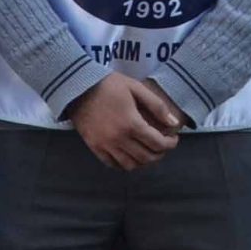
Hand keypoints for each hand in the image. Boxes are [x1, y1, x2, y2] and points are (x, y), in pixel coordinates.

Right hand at [67, 73, 182, 170]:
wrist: (76, 86)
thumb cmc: (107, 85)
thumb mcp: (135, 88)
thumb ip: (157, 106)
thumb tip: (174, 123)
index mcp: (132, 124)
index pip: (158, 144)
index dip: (170, 143)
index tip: (173, 138)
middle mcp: (119, 139)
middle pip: (146, 157)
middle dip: (159, 153)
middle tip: (161, 145)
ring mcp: (105, 144)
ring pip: (130, 164)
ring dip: (143, 161)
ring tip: (146, 151)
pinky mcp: (93, 146)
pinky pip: (112, 164)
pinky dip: (124, 164)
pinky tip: (128, 155)